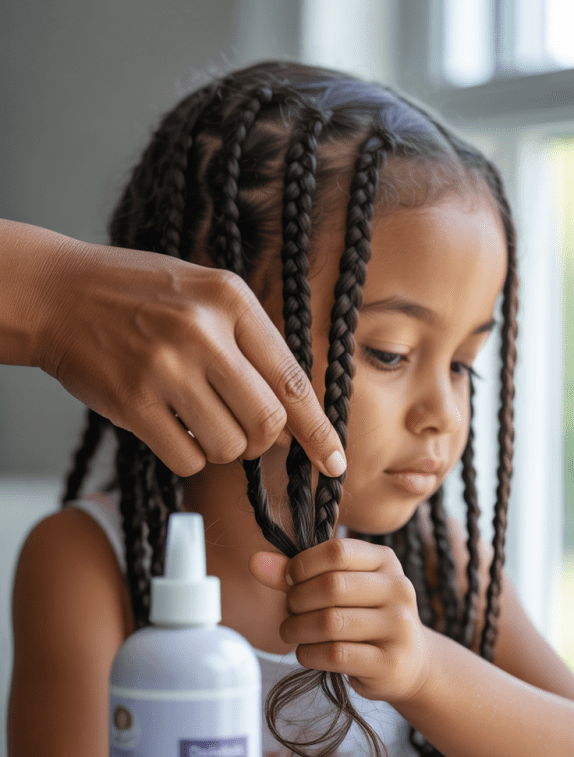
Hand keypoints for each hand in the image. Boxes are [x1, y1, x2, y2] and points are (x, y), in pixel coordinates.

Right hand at [28, 226, 346, 478]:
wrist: (58, 294)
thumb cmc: (137, 296)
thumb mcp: (203, 294)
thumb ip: (249, 343)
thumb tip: (290, 415)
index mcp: (230, 300)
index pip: (292, 378)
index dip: (318, 429)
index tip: (333, 462)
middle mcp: (203, 332)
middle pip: (267, 423)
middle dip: (263, 443)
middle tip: (244, 435)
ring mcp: (166, 369)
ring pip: (228, 447)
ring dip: (220, 449)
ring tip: (196, 420)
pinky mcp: (133, 404)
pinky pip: (186, 460)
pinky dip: (186, 457)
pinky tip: (169, 429)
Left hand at [249, 536, 428, 704]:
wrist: (408, 662)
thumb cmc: (363, 617)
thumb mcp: (340, 588)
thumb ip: (298, 573)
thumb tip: (255, 562)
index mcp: (385, 561)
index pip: (337, 551)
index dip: (303, 564)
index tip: (290, 580)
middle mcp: (398, 589)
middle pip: (331, 586)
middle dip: (297, 600)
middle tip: (290, 611)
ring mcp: (398, 627)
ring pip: (330, 622)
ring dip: (298, 629)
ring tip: (292, 632)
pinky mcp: (389, 663)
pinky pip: (335, 655)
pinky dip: (309, 653)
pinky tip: (306, 652)